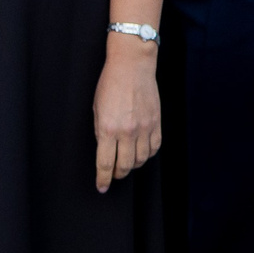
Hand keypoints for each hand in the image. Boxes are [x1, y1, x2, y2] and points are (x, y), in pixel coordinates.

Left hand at [94, 39, 162, 191]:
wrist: (132, 66)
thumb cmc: (110, 84)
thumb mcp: (96, 108)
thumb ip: (101, 131)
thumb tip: (105, 149)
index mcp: (108, 128)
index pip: (105, 163)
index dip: (103, 178)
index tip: (101, 186)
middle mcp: (128, 132)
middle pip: (124, 165)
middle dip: (117, 174)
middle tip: (113, 175)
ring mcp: (144, 129)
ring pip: (140, 160)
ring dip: (132, 165)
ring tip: (126, 163)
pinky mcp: (156, 124)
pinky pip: (154, 148)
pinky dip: (146, 155)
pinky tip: (140, 153)